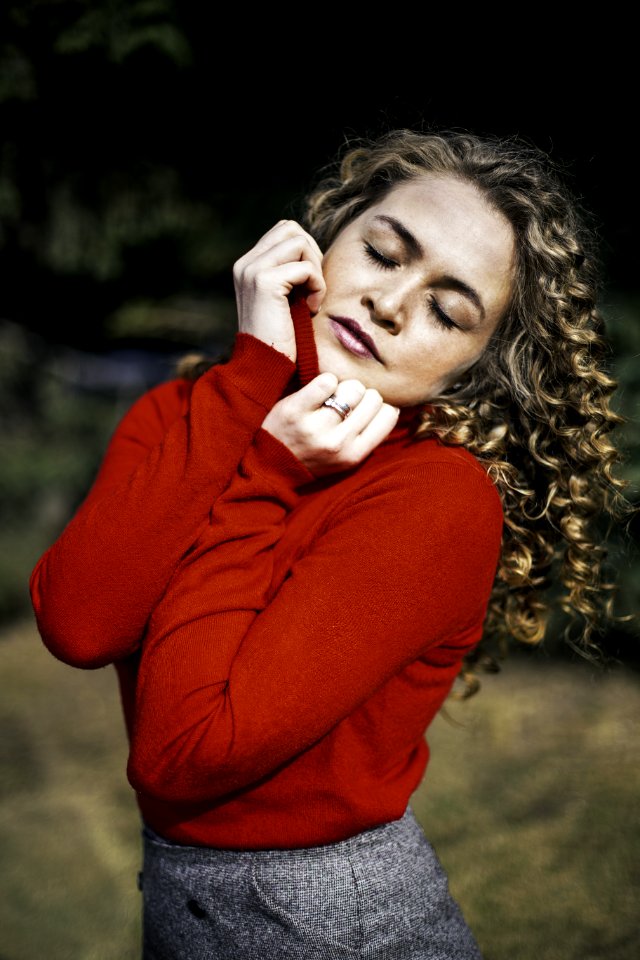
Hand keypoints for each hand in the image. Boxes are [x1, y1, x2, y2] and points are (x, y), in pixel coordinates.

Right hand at [233, 220, 324, 362]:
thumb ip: (290, 273)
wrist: (265, 368)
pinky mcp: (264, 283)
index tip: (308, 285)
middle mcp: (245, 264)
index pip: (283, 232)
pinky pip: (305, 267)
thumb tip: (312, 251)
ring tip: (313, 298)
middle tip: (313, 288)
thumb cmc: (282, 339)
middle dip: (312, 255)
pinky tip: (312, 308)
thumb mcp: (284, 300)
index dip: (305, 253)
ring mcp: (252, 271)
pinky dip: (317, 285)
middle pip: (291, 229)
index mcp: (247, 266)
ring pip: (299, 242)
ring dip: (315, 269)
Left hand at [262, 373, 400, 476]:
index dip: (380, 406)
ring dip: (344, 387)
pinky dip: (325, 381)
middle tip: (346, 403)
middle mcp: (338, 443)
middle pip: (372, 397)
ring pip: (352, 387)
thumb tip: (391, 407)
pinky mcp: (296, 410)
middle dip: (362, 395)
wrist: (270, 465)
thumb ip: (367, 437)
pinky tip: (318, 391)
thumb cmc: (314, 456)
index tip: (365, 409)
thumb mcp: (346, 458)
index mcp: (354, 455)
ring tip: (331, 397)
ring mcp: (316, 427)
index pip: (388, 415)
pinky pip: (326, 381)